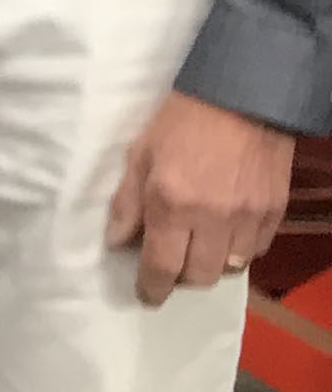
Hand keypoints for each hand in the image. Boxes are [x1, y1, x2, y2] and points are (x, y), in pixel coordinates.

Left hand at [108, 90, 291, 306]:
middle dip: (181, 277)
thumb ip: (127, 202)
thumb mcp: (140, 154)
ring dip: (210, 264)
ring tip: (198, 246)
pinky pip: (256, 249)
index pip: (161, 266)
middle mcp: (212, 218)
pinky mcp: (274, 211)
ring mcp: (247, 216)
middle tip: (171, 263)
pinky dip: (238, 249)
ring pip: (229, 267)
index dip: (152, 288)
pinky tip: (226, 233)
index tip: (146, 296)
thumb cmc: (182, 122)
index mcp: (172, 204)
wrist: (243, 96)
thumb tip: (117, 242)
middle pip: (199, 276)